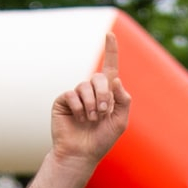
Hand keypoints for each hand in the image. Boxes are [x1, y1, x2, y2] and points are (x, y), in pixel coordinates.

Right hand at [50, 29, 131, 167]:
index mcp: (107, 93)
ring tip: (90, 120)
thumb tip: (116, 79)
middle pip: (99, 78)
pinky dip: (78, 107)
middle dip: (103, 95)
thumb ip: (123, 99)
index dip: (111, 50)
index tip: (110, 33)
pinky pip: (72, 94)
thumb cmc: (101, 140)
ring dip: (91, 104)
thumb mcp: (120, 121)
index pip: (110, 67)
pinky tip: (79, 119)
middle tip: (102, 113)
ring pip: (85, 86)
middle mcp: (91, 91)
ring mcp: (76, 95)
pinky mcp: (64, 101)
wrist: (81, 154)